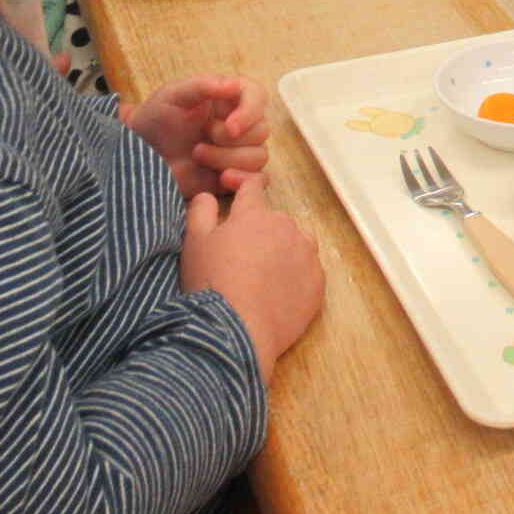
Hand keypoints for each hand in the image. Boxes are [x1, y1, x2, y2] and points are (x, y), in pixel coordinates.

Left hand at [128, 74, 270, 200]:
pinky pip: (258, 179)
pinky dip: (244, 180)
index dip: (249, 112)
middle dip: (228, 140)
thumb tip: (234, 85)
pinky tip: (222, 179)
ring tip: (197, 156)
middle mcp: (240, 123)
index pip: (258, 96)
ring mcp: (239, 150)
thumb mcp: (173, 95)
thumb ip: (203, 85)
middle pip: (261, 130)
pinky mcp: (236, 175)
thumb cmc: (156, 119)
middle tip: (197, 143)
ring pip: (259, 156)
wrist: (139, 155)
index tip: (230, 127)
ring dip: (226, 159)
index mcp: (229, 98)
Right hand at [181, 174, 322, 382]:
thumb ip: (201, 211)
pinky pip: (307, 271)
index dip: (241, 182)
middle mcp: (287, 228)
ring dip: (280, 251)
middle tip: (237, 256)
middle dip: (257, 230)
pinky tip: (276, 294)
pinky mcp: (318, 283)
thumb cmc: (212, 284)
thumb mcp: (195, 243)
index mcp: (256, 215)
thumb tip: (208, 195)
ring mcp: (307, 255)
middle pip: (273, 220)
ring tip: (258, 276)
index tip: (232, 185)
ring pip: (295, 243)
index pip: (253, 186)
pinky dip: (294, 276)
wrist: (238, 331)